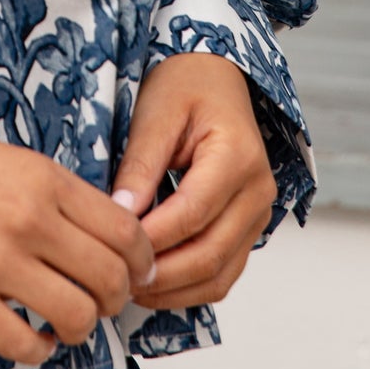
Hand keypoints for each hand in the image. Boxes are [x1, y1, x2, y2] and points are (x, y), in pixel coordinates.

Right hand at [0, 131, 154, 365]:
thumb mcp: (14, 161)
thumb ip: (62, 197)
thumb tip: (111, 239)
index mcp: (45, 181)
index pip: (125, 232)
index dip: (142, 261)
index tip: (137, 273)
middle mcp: (29, 221)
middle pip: (110, 279)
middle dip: (116, 299)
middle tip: (103, 302)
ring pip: (77, 317)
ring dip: (80, 328)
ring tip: (64, 322)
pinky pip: (25, 345)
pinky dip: (39, 351)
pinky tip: (33, 339)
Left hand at [111, 53, 276, 310]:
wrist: (214, 78)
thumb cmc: (184, 87)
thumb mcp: (155, 113)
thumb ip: (140, 164)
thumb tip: (121, 213)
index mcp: (237, 158)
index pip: (192, 213)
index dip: (151, 237)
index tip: (111, 246)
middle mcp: (258, 192)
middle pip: (210, 253)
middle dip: (160, 273)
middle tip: (114, 275)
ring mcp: (258, 215)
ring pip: (219, 274)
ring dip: (173, 290)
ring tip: (127, 285)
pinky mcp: (247, 230)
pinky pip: (223, 273)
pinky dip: (189, 288)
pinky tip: (152, 283)